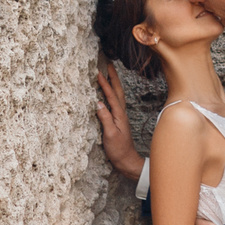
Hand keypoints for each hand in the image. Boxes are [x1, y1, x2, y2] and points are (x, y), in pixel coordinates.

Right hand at [93, 62, 141, 178]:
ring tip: (109, 73)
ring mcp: (121, 116)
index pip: (111, 95)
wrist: (127, 160)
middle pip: (118, 91)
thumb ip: (105, 118)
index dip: (104, 83)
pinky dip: (112, 93)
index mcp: (119, 115)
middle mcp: (121, 113)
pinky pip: (115, 102)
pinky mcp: (118, 120)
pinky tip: (109, 93)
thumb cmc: (118, 149)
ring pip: (118, 95)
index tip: (98, 72)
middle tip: (108, 64)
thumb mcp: (109, 135)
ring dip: (114, 83)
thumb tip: (98, 103)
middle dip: (113, 77)